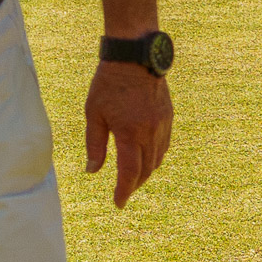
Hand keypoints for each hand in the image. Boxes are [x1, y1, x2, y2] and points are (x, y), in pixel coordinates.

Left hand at [84, 60, 172, 207]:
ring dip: (146, 172)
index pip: (129, 172)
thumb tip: (93, 171)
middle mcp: (150, 133)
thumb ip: (94, 144)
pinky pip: (164, 145)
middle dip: (134, 184)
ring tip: (133, 178)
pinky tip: (146, 158)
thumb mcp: (94, 113)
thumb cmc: (108, 84)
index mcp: (130, 133)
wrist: (135, 58)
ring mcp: (163, 125)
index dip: (124, 190)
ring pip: (157, 159)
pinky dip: (155, 157)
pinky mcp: (169, 117)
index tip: (118, 203)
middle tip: (123, 192)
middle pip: (146, 170)